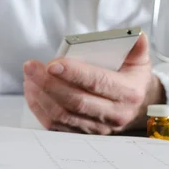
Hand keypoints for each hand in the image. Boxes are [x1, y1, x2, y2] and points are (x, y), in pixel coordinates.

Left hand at [23, 32, 165, 134]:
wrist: (138, 107)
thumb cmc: (132, 79)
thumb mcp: (140, 61)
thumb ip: (136, 46)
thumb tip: (135, 35)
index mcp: (128, 92)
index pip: (98, 83)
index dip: (74, 74)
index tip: (52, 64)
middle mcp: (114, 114)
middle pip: (75, 101)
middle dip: (48, 83)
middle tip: (30, 67)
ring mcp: (97, 127)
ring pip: (62, 115)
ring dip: (40, 95)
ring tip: (29, 76)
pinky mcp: (82, 133)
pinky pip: (55, 125)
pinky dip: (39, 108)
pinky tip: (31, 91)